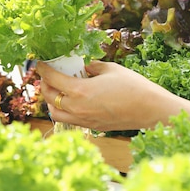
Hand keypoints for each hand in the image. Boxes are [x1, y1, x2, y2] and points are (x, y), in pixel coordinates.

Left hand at [37, 60, 179, 130]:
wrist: (150, 109)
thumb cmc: (133, 86)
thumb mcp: (111, 69)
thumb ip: (93, 67)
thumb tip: (84, 66)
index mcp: (80, 91)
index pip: (53, 79)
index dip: (44, 69)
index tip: (40, 63)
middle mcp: (77, 108)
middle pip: (49, 97)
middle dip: (45, 85)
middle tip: (48, 75)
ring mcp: (84, 120)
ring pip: (56, 113)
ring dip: (52, 101)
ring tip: (57, 91)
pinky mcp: (92, 127)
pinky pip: (70, 119)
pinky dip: (65, 110)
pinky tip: (73, 101)